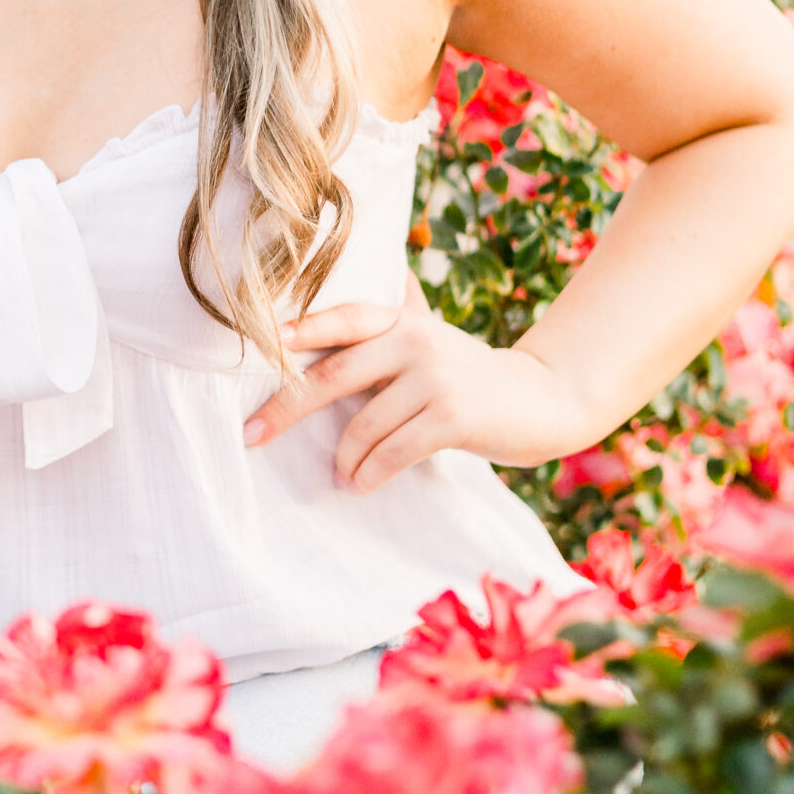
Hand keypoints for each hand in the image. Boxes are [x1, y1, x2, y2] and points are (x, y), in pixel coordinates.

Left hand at [242, 272, 585, 490]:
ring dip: (341, 458)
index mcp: (401, 320)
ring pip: (362, 424)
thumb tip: (334, 309)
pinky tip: (360, 484)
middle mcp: (414, 341)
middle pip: (333, 374)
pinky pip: (393, 451)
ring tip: (338, 475)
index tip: (260, 343)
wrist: (542, 399)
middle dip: (286, 407)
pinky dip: (369, 472)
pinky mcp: (453, 417)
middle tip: (251, 436)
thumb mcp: (430, 340)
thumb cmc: (469, 374)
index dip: (301, 326)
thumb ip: (390, 326)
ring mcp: (435, 378)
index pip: (343, 316)